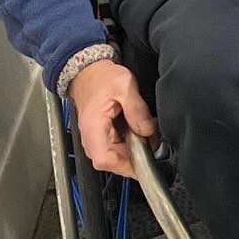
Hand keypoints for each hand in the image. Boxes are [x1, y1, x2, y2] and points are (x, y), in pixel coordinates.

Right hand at [67, 59, 158, 176]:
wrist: (89, 72)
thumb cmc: (101, 78)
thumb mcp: (124, 85)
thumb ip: (137, 109)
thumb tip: (148, 130)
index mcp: (93, 129)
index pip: (105, 161)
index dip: (126, 166)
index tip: (144, 161)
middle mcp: (91, 139)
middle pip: (113, 162)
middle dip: (135, 155)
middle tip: (150, 140)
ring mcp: (95, 140)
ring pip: (117, 157)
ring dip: (134, 149)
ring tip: (145, 133)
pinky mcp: (102, 137)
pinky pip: (117, 148)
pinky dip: (130, 143)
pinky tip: (138, 130)